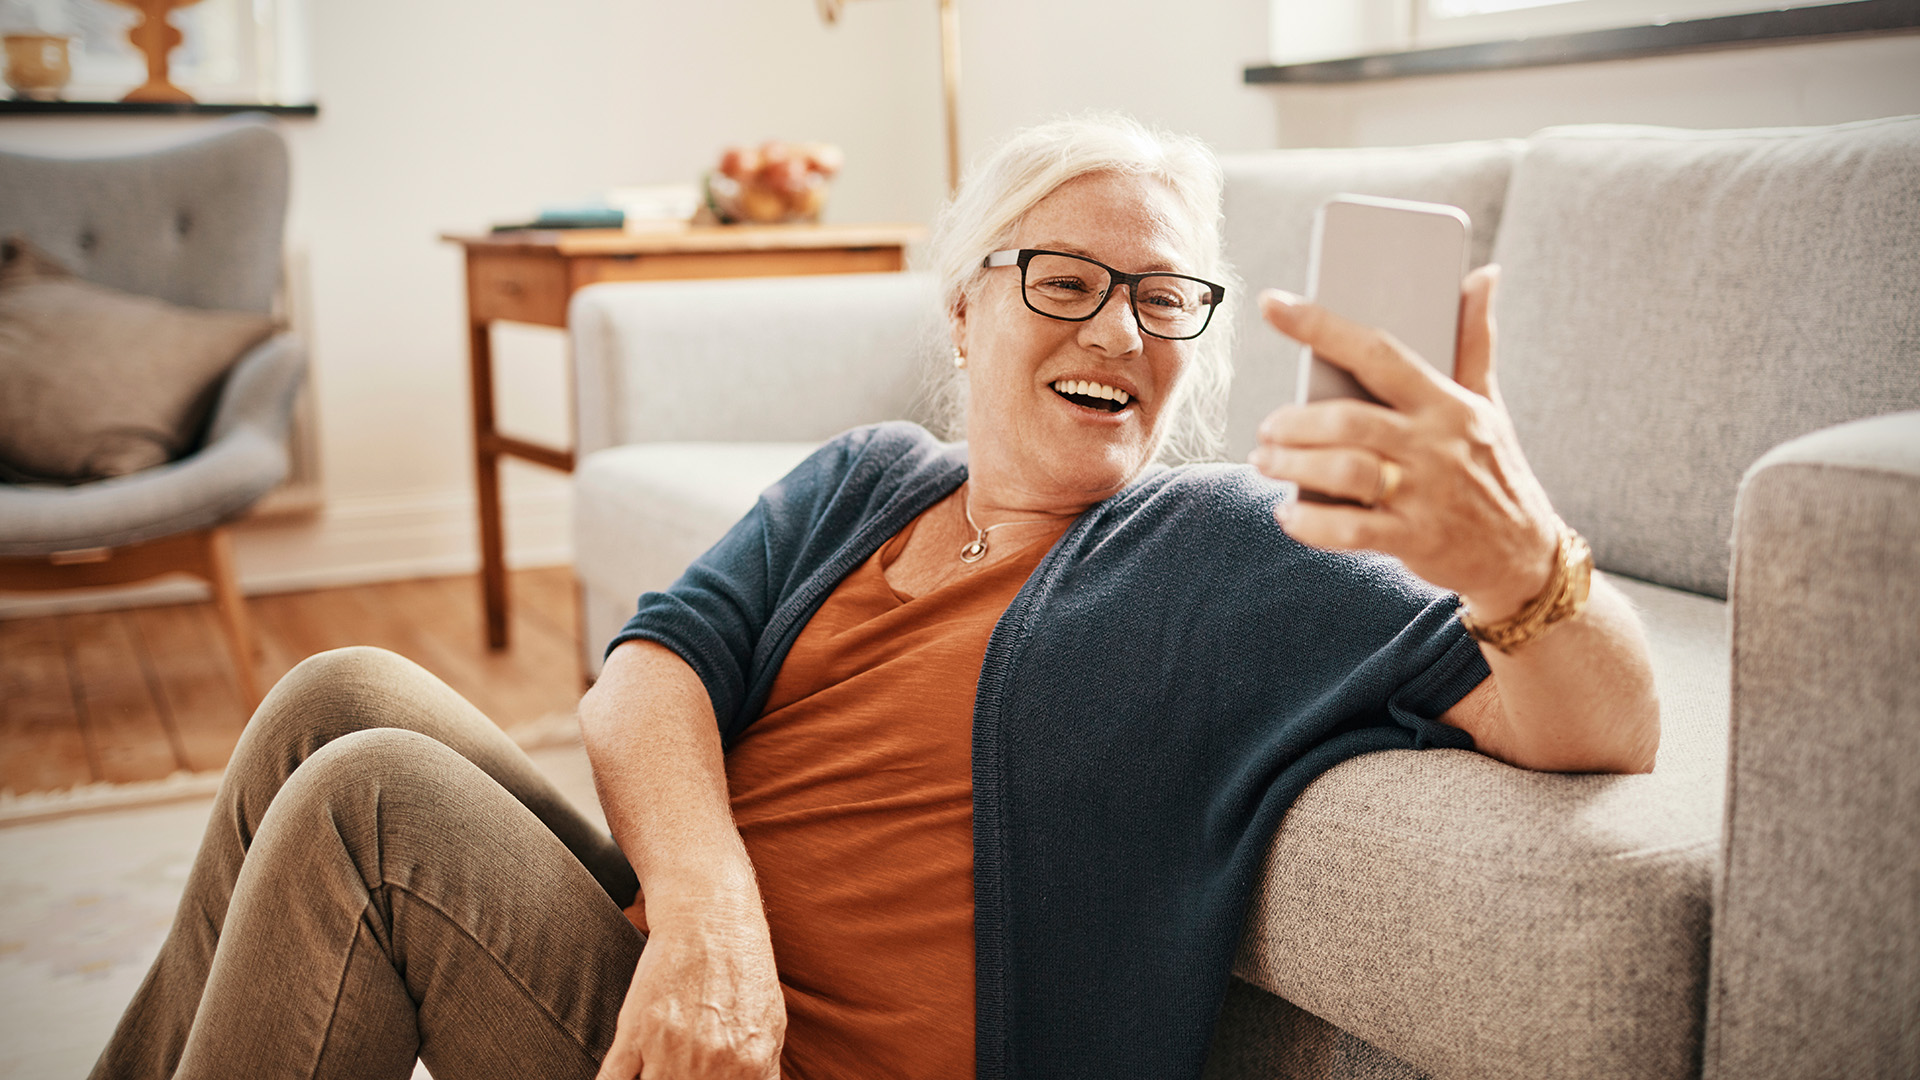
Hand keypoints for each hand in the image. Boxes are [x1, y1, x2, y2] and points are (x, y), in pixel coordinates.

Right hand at [595, 898, 785, 1079]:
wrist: (710, 917)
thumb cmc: (742, 966)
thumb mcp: (770, 1024)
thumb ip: (760, 1071)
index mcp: (750, 1066)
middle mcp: (712, 1064)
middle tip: (678, 1074)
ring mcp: (671, 1050)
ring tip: (655, 1069)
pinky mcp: (635, 1032)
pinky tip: (626, 1075)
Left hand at [1248, 265, 1559, 622]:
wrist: (1524, 552)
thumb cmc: (1492, 467)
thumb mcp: (1488, 402)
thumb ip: (1475, 339)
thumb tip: (1484, 273)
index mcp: (1446, 401)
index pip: (1378, 352)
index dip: (1321, 326)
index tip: (1274, 304)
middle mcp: (1435, 443)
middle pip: (1348, 420)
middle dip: (1294, 421)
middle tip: (1267, 427)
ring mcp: (1425, 493)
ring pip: (1343, 469)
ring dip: (1292, 464)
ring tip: (1265, 460)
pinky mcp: (1415, 538)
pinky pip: (1351, 529)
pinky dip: (1310, 522)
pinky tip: (1289, 513)